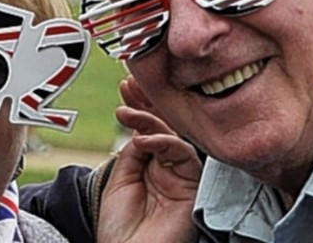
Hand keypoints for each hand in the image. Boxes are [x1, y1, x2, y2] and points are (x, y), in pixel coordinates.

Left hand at [97, 78, 201, 242]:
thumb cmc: (121, 229)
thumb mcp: (120, 179)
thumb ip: (133, 151)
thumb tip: (142, 127)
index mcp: (152, 165)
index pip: (150, 127)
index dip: (140, 105)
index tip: (125, 86)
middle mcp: (170, 168)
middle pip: (166, 126)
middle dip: (149, 102)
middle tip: (130, 85)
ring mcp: (182, 176)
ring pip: (175, 135)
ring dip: (151, 120)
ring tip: (126, 114)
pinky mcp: (193, 185)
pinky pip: (184, 154)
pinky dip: (164, 142)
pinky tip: (142, 140)